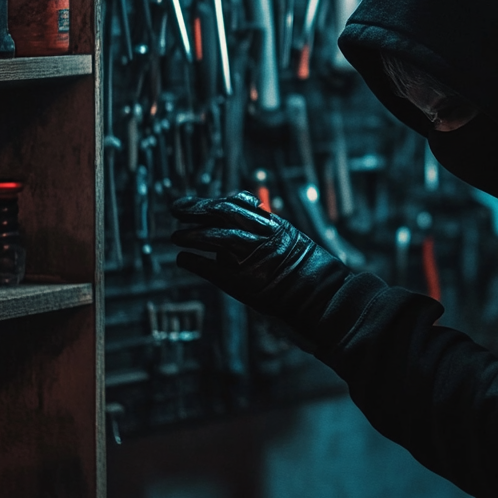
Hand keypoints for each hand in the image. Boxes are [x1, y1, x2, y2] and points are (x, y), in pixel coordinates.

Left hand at [171, 191, 351, 329]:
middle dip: (198, 209)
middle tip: (177, 208)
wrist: (321, 297)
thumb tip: (240, 226)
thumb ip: (265, 230)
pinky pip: (214, 269)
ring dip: (193, 235)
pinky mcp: (246, 282)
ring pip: (217, 237)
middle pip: (224, 214)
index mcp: (275, 225)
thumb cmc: (306, 272)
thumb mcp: (288, 241)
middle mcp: (264, 237)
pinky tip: (182, 258)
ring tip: (176, 235)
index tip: (197, 201)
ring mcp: (255, 258)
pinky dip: (196, 262)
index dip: (214, 201)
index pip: (237, 204)